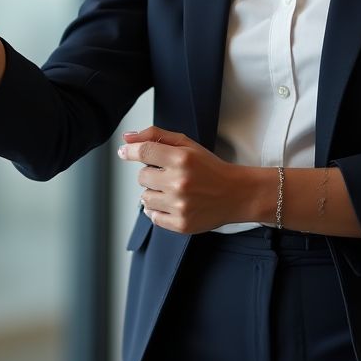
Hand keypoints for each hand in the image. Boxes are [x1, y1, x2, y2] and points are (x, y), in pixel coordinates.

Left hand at [118, 126, 260, 233]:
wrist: (236, 194)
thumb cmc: (209, 167)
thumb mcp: (186, 145)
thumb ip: (155, 136)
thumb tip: (127, 138)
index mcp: (182, 159)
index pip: (144, 151)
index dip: (130, 151)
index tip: (124, 152)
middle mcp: (180, 182)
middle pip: (141, 176)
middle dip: (151, 173)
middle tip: (169, 174)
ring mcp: (180, 205)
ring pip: (144, 198)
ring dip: (154, 193)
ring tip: (172, 190)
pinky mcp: (181, 224)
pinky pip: (153, 217)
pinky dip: (158, 210)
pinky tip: (173, 203)